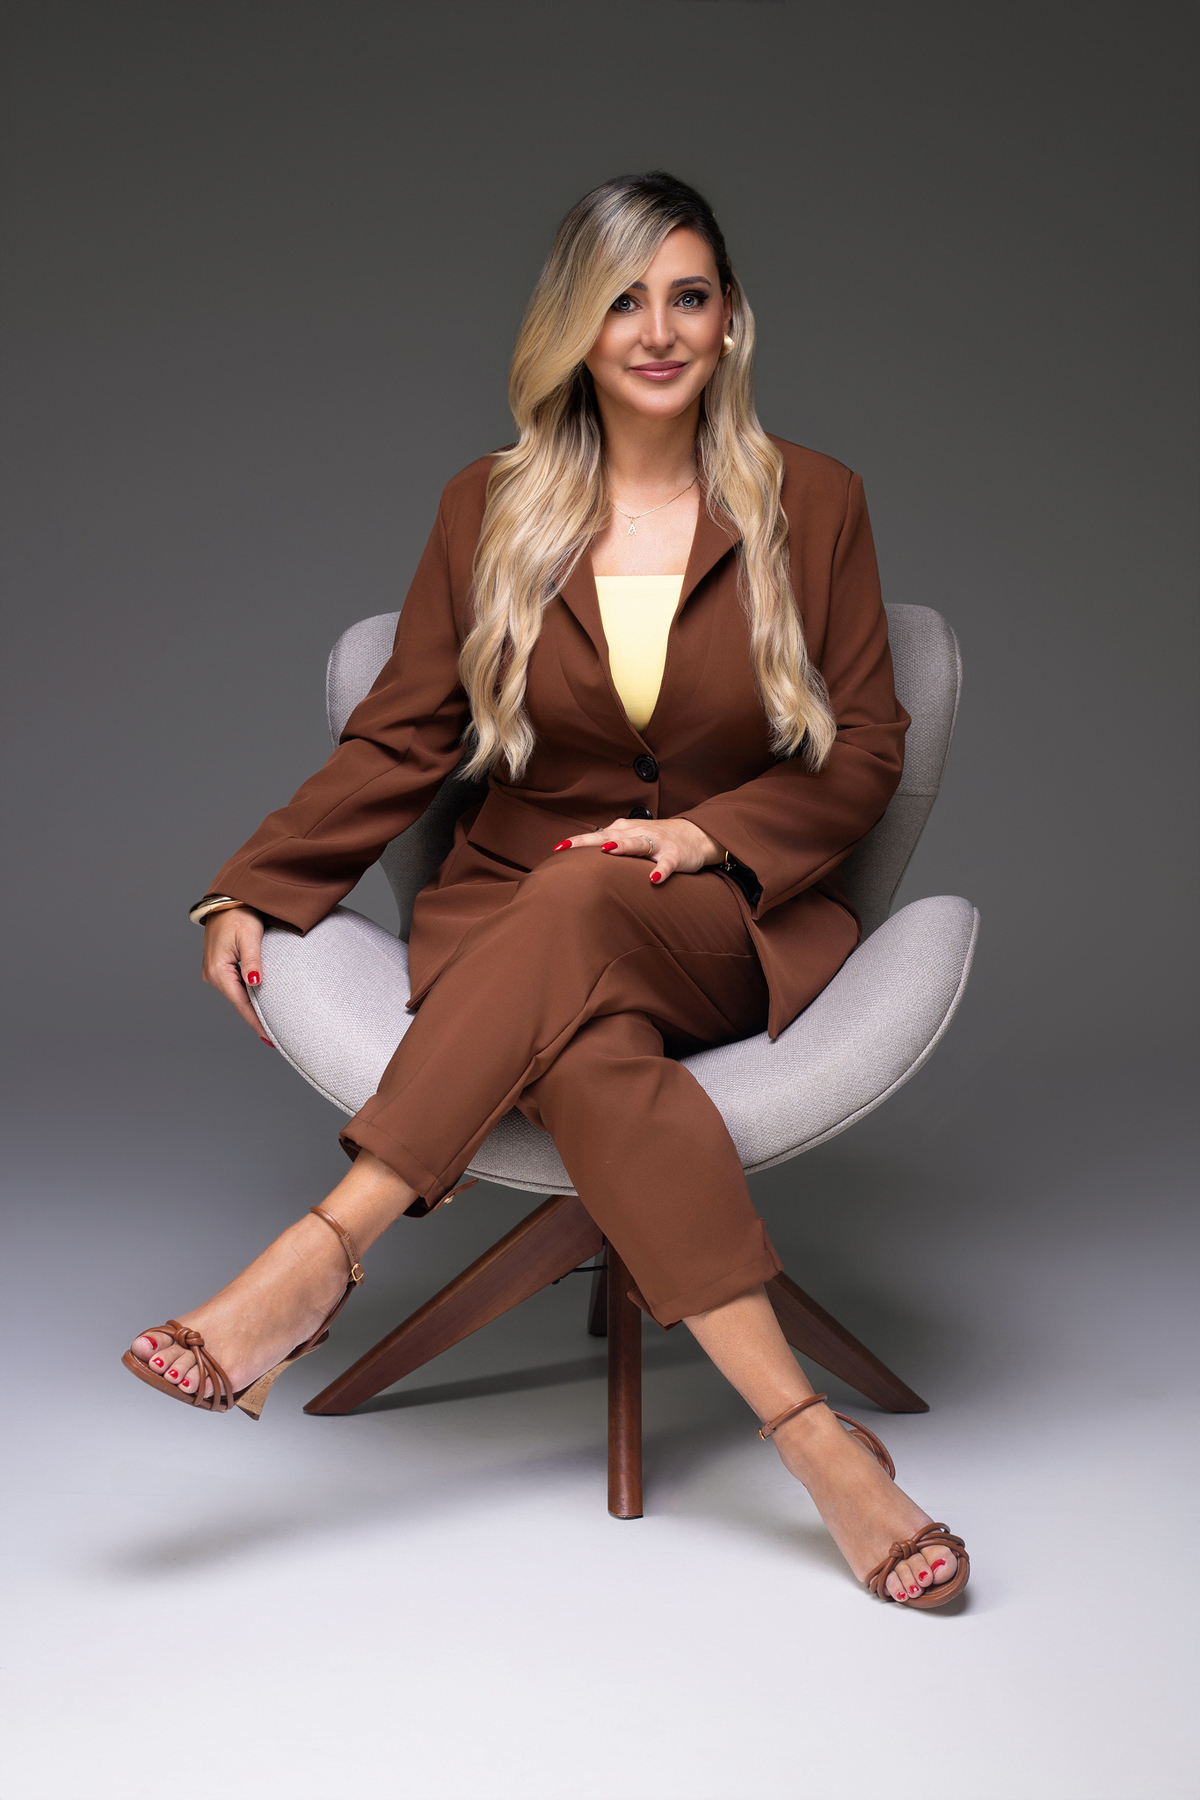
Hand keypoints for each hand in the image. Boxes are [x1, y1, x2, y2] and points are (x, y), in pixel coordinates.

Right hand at [201, 905, 270, 1041]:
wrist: (226, 900)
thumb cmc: (239, 914)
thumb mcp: (249, 936)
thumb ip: (252, 961)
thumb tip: (255, 983)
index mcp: (218, 971)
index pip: (241, 1004)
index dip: (256, 1022)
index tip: (269, 1038)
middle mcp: (212, 975)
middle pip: (238, 1003)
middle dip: (255, 1019)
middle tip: (274, 1038)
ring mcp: (213, 972)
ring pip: (237, 996)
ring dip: (251, 1008)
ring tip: (269, 1025)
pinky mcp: (218, 967)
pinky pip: (235, 987)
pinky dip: (247, 996)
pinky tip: (258, 1004)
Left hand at [554, 816, 724, 883]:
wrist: (697, 834)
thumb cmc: (659, 838)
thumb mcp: (632, 837)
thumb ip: (611, 844)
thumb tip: (584, 856)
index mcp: (625, 830)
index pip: (597, 835)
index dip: (578, 841)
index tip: (557, 848)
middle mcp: (638, 833)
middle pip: (610, 836)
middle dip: (589, 841)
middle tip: (568, 847)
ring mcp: (657, 843)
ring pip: (638, 843)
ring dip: (623, 846)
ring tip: (607, 851)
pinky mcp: (675, 856)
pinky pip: (667, 864)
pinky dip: (661, 871)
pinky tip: (653, 880)